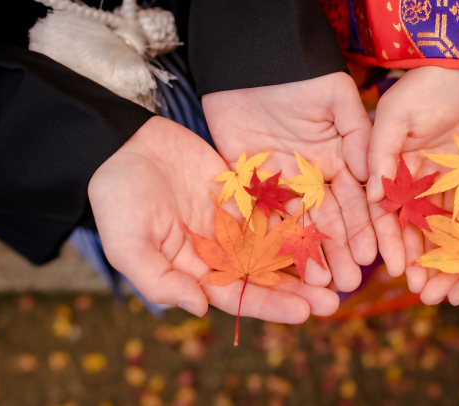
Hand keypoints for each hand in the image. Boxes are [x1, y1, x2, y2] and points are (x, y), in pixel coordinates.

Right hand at [88, 116, 338, 320]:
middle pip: (264, 276)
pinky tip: (326, 227)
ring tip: (341, 268)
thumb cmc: (117, 198)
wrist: (122, 145)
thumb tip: (199, 308)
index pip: (236, 296)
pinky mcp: (242, 192)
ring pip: (275, 245)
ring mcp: (232, 221)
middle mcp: (218, 250)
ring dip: (305, 258)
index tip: (304, 312)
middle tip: (334, 300)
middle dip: (298, 289)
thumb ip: (160, 280)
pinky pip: (274, 209)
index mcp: (192, 270)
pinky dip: (298, 220)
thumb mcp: (127, 244)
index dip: (269, 305)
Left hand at [202, 72, 373, 291]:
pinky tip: (281, 265)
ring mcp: (280, 180)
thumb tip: (376, 178)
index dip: (366, 228)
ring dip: (309, 254)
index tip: (375, 256)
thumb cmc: (300, 72)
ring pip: (297, 224)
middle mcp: (312, 175)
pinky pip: (260, 214)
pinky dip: (271, 239)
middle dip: (340, 252)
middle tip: (348, 285)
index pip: (357, 199)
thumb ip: (358, 135)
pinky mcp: (247, 181)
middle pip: (329, 220)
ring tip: (320, 285)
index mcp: (338, 157)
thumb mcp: (337, 98)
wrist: (250, 58)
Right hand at [366, 66, 458, 288]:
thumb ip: (381, 152)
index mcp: (386, 163)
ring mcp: (438, 179)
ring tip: (438, 284)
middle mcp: (409, 176)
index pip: (380, 208)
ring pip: (434, 224)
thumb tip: (370, 196)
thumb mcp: (395, 114)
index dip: (383, 237)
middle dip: (409, 255)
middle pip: (406, 224)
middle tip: (415, 286)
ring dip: (434, 253)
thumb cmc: (425, 85)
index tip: (386, 264)